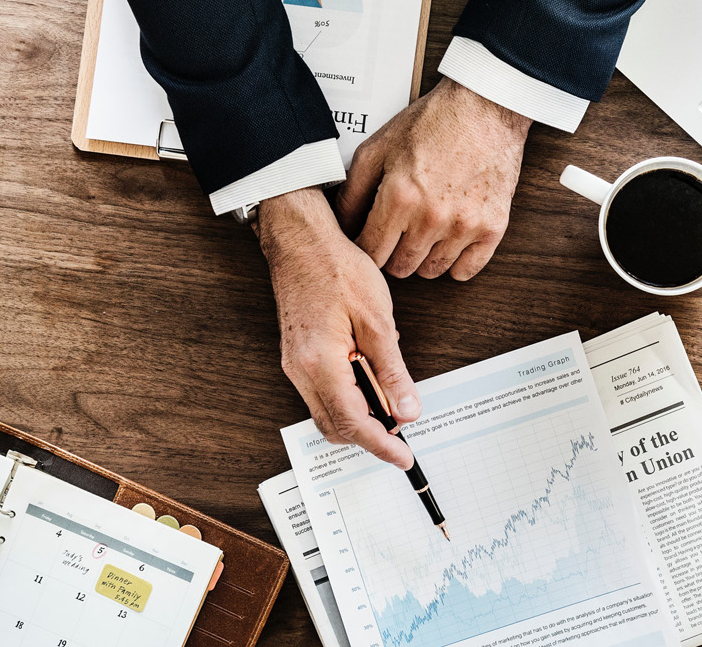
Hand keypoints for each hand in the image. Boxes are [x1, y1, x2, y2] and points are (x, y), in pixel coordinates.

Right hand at [258, 187, 421, 467]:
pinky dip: (349, 398)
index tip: (403, 457)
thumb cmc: (338, 270)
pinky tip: (371, 380)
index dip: (380, 445)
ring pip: (327, 413)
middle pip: (335, 427)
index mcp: (319, 363)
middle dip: (370, 436)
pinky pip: (322, 394)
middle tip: (402, 429)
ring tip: (391, 402)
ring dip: (359, 416)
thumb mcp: (378, 321)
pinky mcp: (297, 357)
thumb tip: (407, 409)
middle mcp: (300, 371)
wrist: (302, 242)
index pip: (352, 422)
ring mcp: (295, 365)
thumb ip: (392, 371)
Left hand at [336, 78, 531, 280]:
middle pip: (400, 268)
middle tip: (397, 234)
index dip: (365, 249)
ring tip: (424, 233)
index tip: (370, 240)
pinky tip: (449, 242)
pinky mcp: (492, 227)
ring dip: (423, 258)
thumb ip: (353, 191)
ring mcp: (464, 225)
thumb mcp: (379, 148)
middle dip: (392, 254)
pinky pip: (466, 270)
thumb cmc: (433, 122)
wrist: (486, 107)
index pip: (371, 253)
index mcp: (399, 197)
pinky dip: (455, 262)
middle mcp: (431, 217)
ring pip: (431, 271)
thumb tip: (341, 225)